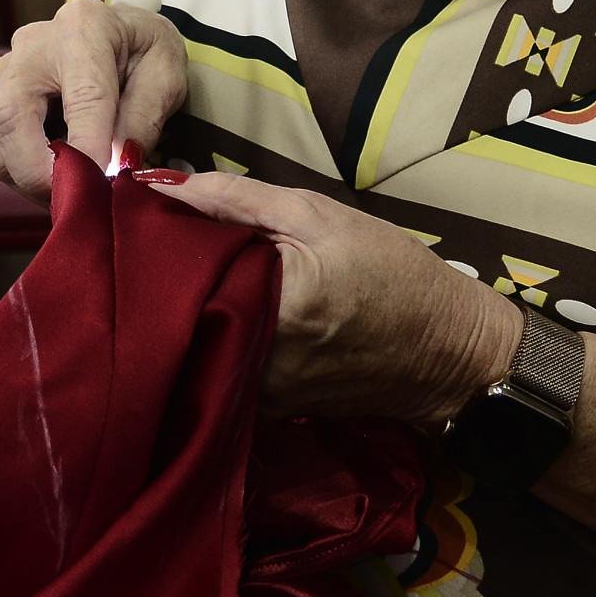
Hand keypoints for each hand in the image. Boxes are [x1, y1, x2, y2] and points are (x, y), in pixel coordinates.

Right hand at [0, 1, 187, 198]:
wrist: (119, 32)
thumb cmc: (143, 52)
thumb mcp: (165, 75)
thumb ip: (143, 117)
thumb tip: (115, 163)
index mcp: (83, 29)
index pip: (83, 97)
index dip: (90, 148)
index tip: (102, 182)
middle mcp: (31, 47)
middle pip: (11, 117)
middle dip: (41, 171)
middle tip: (78, 198)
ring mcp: (4, 72)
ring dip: (32, 177)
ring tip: (75, 187)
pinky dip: (25, 173)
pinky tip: (60, 173)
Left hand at [145, 170, 521, 424]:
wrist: (451, 351)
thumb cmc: (393, 273)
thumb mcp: (321, 216)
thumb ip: (237, 199)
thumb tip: (159, 184)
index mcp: (269, 306)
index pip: (177, 274)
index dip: (155, 247)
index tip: (144, 224)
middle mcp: (256, 361)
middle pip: (179, 317)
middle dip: (165, 283)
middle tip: (161, 248)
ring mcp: (260, 395)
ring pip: (197, 346)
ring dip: (188, 315)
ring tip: (187, 280)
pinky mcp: (268, 412)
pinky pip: (222, 372)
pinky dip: (216, 343)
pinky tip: (223, 317)